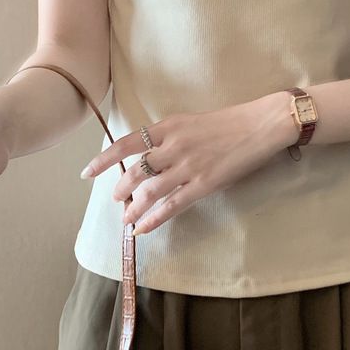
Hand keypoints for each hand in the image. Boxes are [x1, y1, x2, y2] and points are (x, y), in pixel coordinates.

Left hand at [80, 92, 297, 235]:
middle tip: (117, 199)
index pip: (126, 143)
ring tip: (127, 218)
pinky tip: (143, 228)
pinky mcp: (204, 183)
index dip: (104, 160)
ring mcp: (188, 166)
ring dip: (134, 208)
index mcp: (170, 126)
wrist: (261, 124)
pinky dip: (154, 219)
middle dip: (121, 189)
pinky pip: (173, 205)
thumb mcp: (192, 121)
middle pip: (135, 172)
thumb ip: (171, 138)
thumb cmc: (230, 121)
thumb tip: (151, 157)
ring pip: (150, 191)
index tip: (88, 172)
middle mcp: (174, 145)